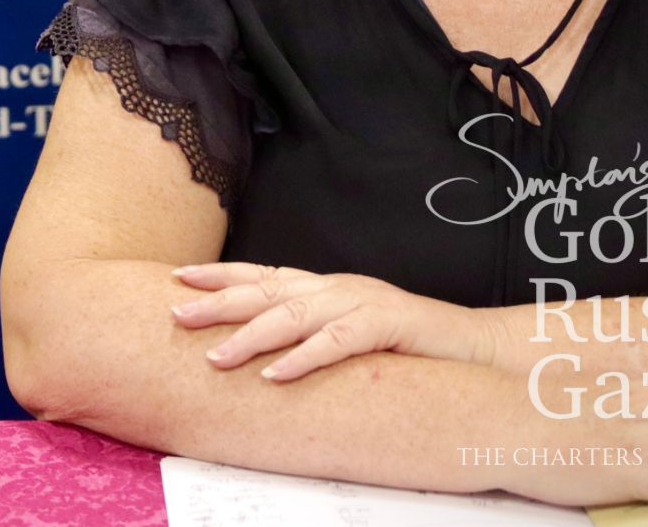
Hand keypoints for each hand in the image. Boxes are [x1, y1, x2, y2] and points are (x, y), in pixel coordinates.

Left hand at [171, 263, 503, 379]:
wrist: (469, 345)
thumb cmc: (405, 343)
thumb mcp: (348, 329)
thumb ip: (311, 329)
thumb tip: (263, 346)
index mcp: (324, 286)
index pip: (263, 273)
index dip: (221, 274)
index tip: (179, 277)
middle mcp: (335, 287)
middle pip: (267, 290)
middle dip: (218, 301)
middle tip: (178, 312)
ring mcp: (360, 302)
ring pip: (294, 315)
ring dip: (251, 336)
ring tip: (215, 356)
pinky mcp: (386, 325)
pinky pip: (337, 342)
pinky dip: (304, 358)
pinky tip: (276, 374)